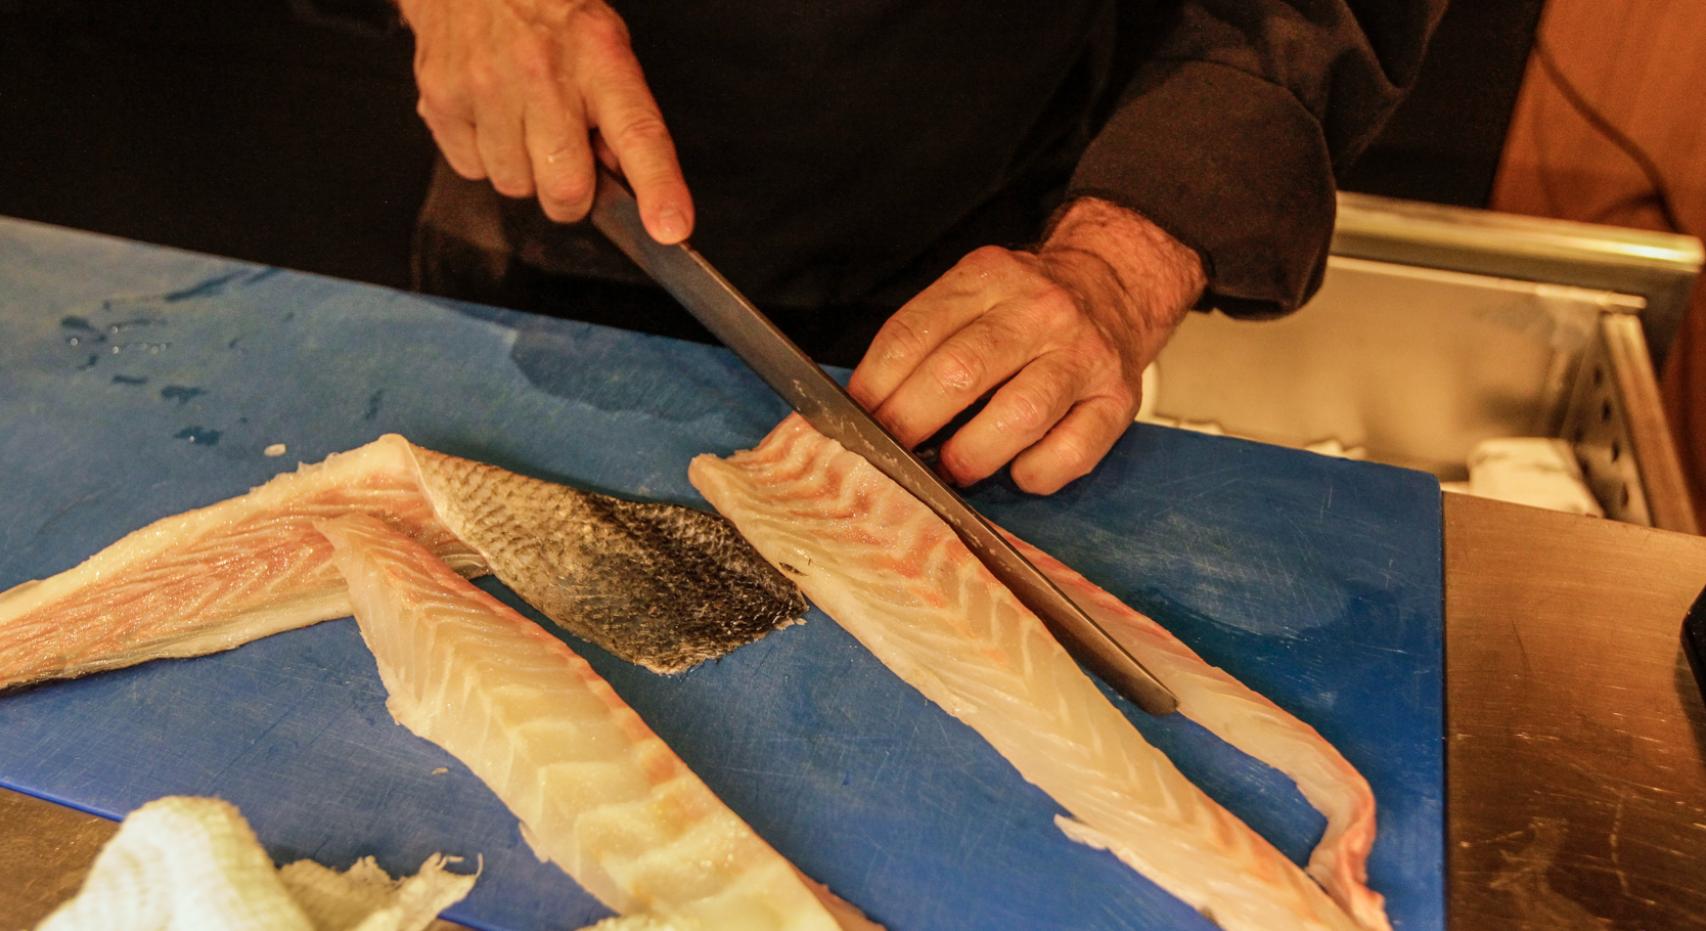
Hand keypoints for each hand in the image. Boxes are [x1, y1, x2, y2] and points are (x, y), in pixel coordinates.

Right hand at [399, 0, 691, 242]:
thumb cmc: (546, 12)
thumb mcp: (603, 46)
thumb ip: (618, 115)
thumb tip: (625, 182)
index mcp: (599, 59)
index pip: (638, 133)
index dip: (658, 188)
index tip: (670, 228)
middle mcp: (542, 73)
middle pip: (566, 190)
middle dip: (571, 194)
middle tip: (566, 156)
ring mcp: (486, 87)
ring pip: (515, 186)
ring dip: (524, 171)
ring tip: (521, 119)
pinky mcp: (441, 100)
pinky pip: (471, 170)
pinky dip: (483, 155)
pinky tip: (489, 114)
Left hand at [847, 198, 1205, 493]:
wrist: (1115, 285)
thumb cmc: (1027, 306)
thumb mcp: (972, 293)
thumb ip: (926, 338)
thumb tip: (869, 407)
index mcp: (988, 279)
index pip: (914, 333)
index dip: (875, 386)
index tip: (857, 420)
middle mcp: (1039, 311)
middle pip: (960, 373)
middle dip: (912, 424)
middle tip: (894, 453)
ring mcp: (1082, 355)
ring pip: (1019, 415)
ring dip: (972, 454)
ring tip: (951, 470)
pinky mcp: (1117, 399)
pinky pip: (1071, 452)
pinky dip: (1035, 473)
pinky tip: (1017, 470)